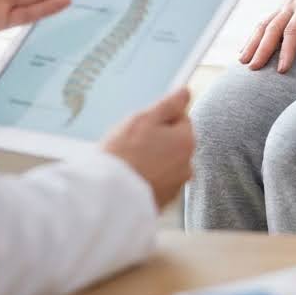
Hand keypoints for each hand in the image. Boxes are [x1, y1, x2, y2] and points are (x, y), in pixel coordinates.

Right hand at [101, 89, 194, 209]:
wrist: (108, 195)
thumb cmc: (124, 155)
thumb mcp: (144, 119)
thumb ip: (169, 104)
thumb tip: (185, 93)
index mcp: (186, 142)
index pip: (181, 119)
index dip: (160, 119)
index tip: (143, 126)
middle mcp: (187, 165)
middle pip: (174, 143)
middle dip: (157, 140)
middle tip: (133, 143)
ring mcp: (176, 185)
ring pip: (165, 163)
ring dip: (153, 160)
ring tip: (130, 162)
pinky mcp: (163, 201)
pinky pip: (157, 182)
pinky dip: (148, 178)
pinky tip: (131, 176)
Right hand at [240, 0, 295, 73]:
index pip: (293, 30)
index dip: (287, 50)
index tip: (282, 69)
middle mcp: (292, 4)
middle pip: (272, 28)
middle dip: (262, 49)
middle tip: (253, 68)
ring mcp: (284, 6)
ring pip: (264, 24)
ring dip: (252, 43)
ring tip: (243, 62)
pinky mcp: (282, 10)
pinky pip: (264, 23)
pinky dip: (254, 37)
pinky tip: (245, 50)